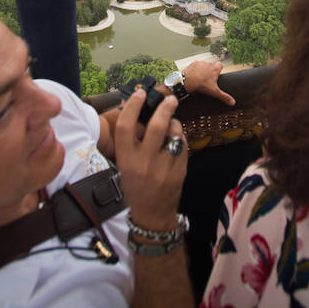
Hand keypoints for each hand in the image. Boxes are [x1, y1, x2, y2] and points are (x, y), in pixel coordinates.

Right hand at [115, 88, 186, 230]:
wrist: (152, 214)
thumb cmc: (136, 185)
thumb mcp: (126, 165)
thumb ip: (132, 142)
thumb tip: (141, 110)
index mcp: (126, 160)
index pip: (125, 126)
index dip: (132, 106)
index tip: (140, 93)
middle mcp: (144, 163)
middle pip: (156, 126)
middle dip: (165, 108)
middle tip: (170, 99)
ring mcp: (163, 168)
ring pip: (174, 134)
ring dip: (174, 123)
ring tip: (172, 124)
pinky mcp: (179, 171)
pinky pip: (183, 145)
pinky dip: (180, 138)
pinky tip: (176, 141)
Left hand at [183, 60, 235, 106]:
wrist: (187, 81)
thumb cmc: (201, 85)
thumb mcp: (214, 92)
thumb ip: (224, 96)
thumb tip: (233, 102)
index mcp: (215, 69)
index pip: (220, 65)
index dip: (219, 69)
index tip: (217, 75)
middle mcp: (208, 64)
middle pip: (211, 65)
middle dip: (210, 70)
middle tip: (208, 78)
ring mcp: (200, 63)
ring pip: (203, 65)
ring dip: (203, 69)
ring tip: (200, 77)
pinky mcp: (193, 63)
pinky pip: (196, 65)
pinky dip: (196, 69)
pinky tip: (194, 75)